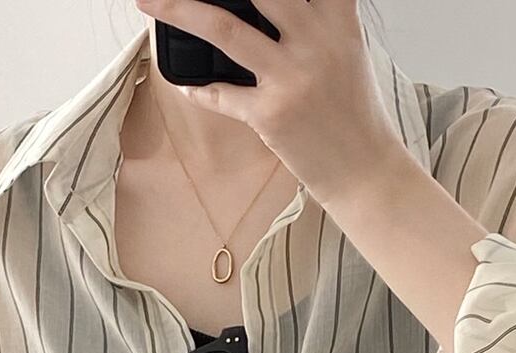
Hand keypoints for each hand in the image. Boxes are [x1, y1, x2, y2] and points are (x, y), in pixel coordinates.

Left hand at [135, 0, 407, 211]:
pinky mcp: (271, 114)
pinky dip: (199, 88)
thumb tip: (269, 11)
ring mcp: (291, 78)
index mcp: (338, 22)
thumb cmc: (355, 117)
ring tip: (150, 0)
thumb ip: (316, 24)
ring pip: (223, 28)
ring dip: (179, 9)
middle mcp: (316, 42)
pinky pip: (220, 93)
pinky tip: (187, 83)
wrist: (365, 172)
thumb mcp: (348, 54)